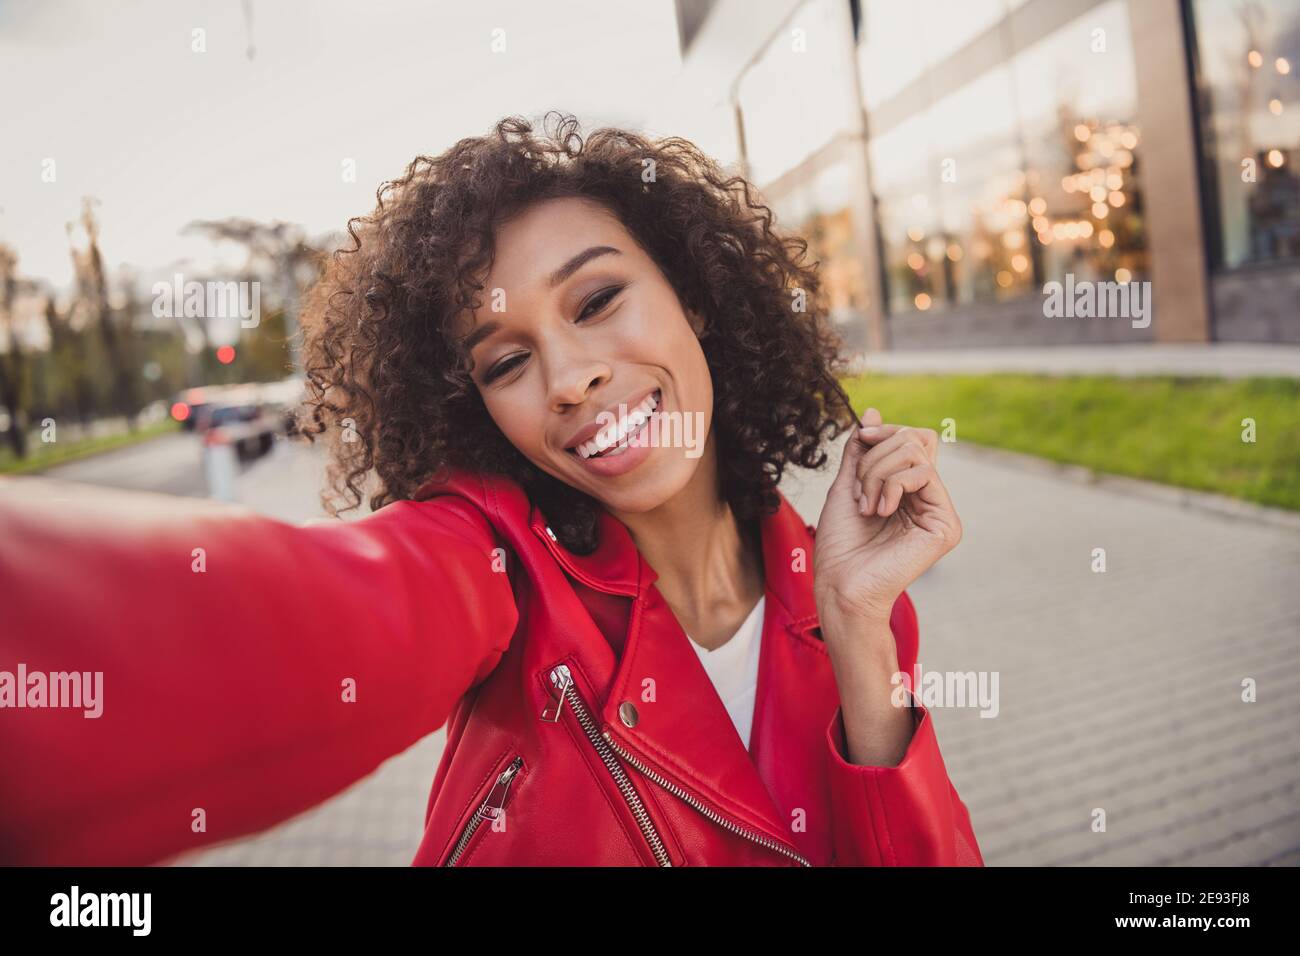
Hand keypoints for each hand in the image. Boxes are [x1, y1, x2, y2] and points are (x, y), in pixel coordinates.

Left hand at [813, 407, 961, 627]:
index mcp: (909, 490)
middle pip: (914, 440)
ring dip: (878, 473)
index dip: (886, 431)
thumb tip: (873, 412)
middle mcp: (929, 498)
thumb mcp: (847, 484)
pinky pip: (923, 474)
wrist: (840, 583)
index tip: (860, 438)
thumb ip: (861, 450)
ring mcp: (940, 511)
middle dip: (875, 457)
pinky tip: (881, 512)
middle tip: (859, 491)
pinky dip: (892, 485)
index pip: (912, 439)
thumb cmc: (840, 543)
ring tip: (866, 506)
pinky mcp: (946, 525)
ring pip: (916, 453)